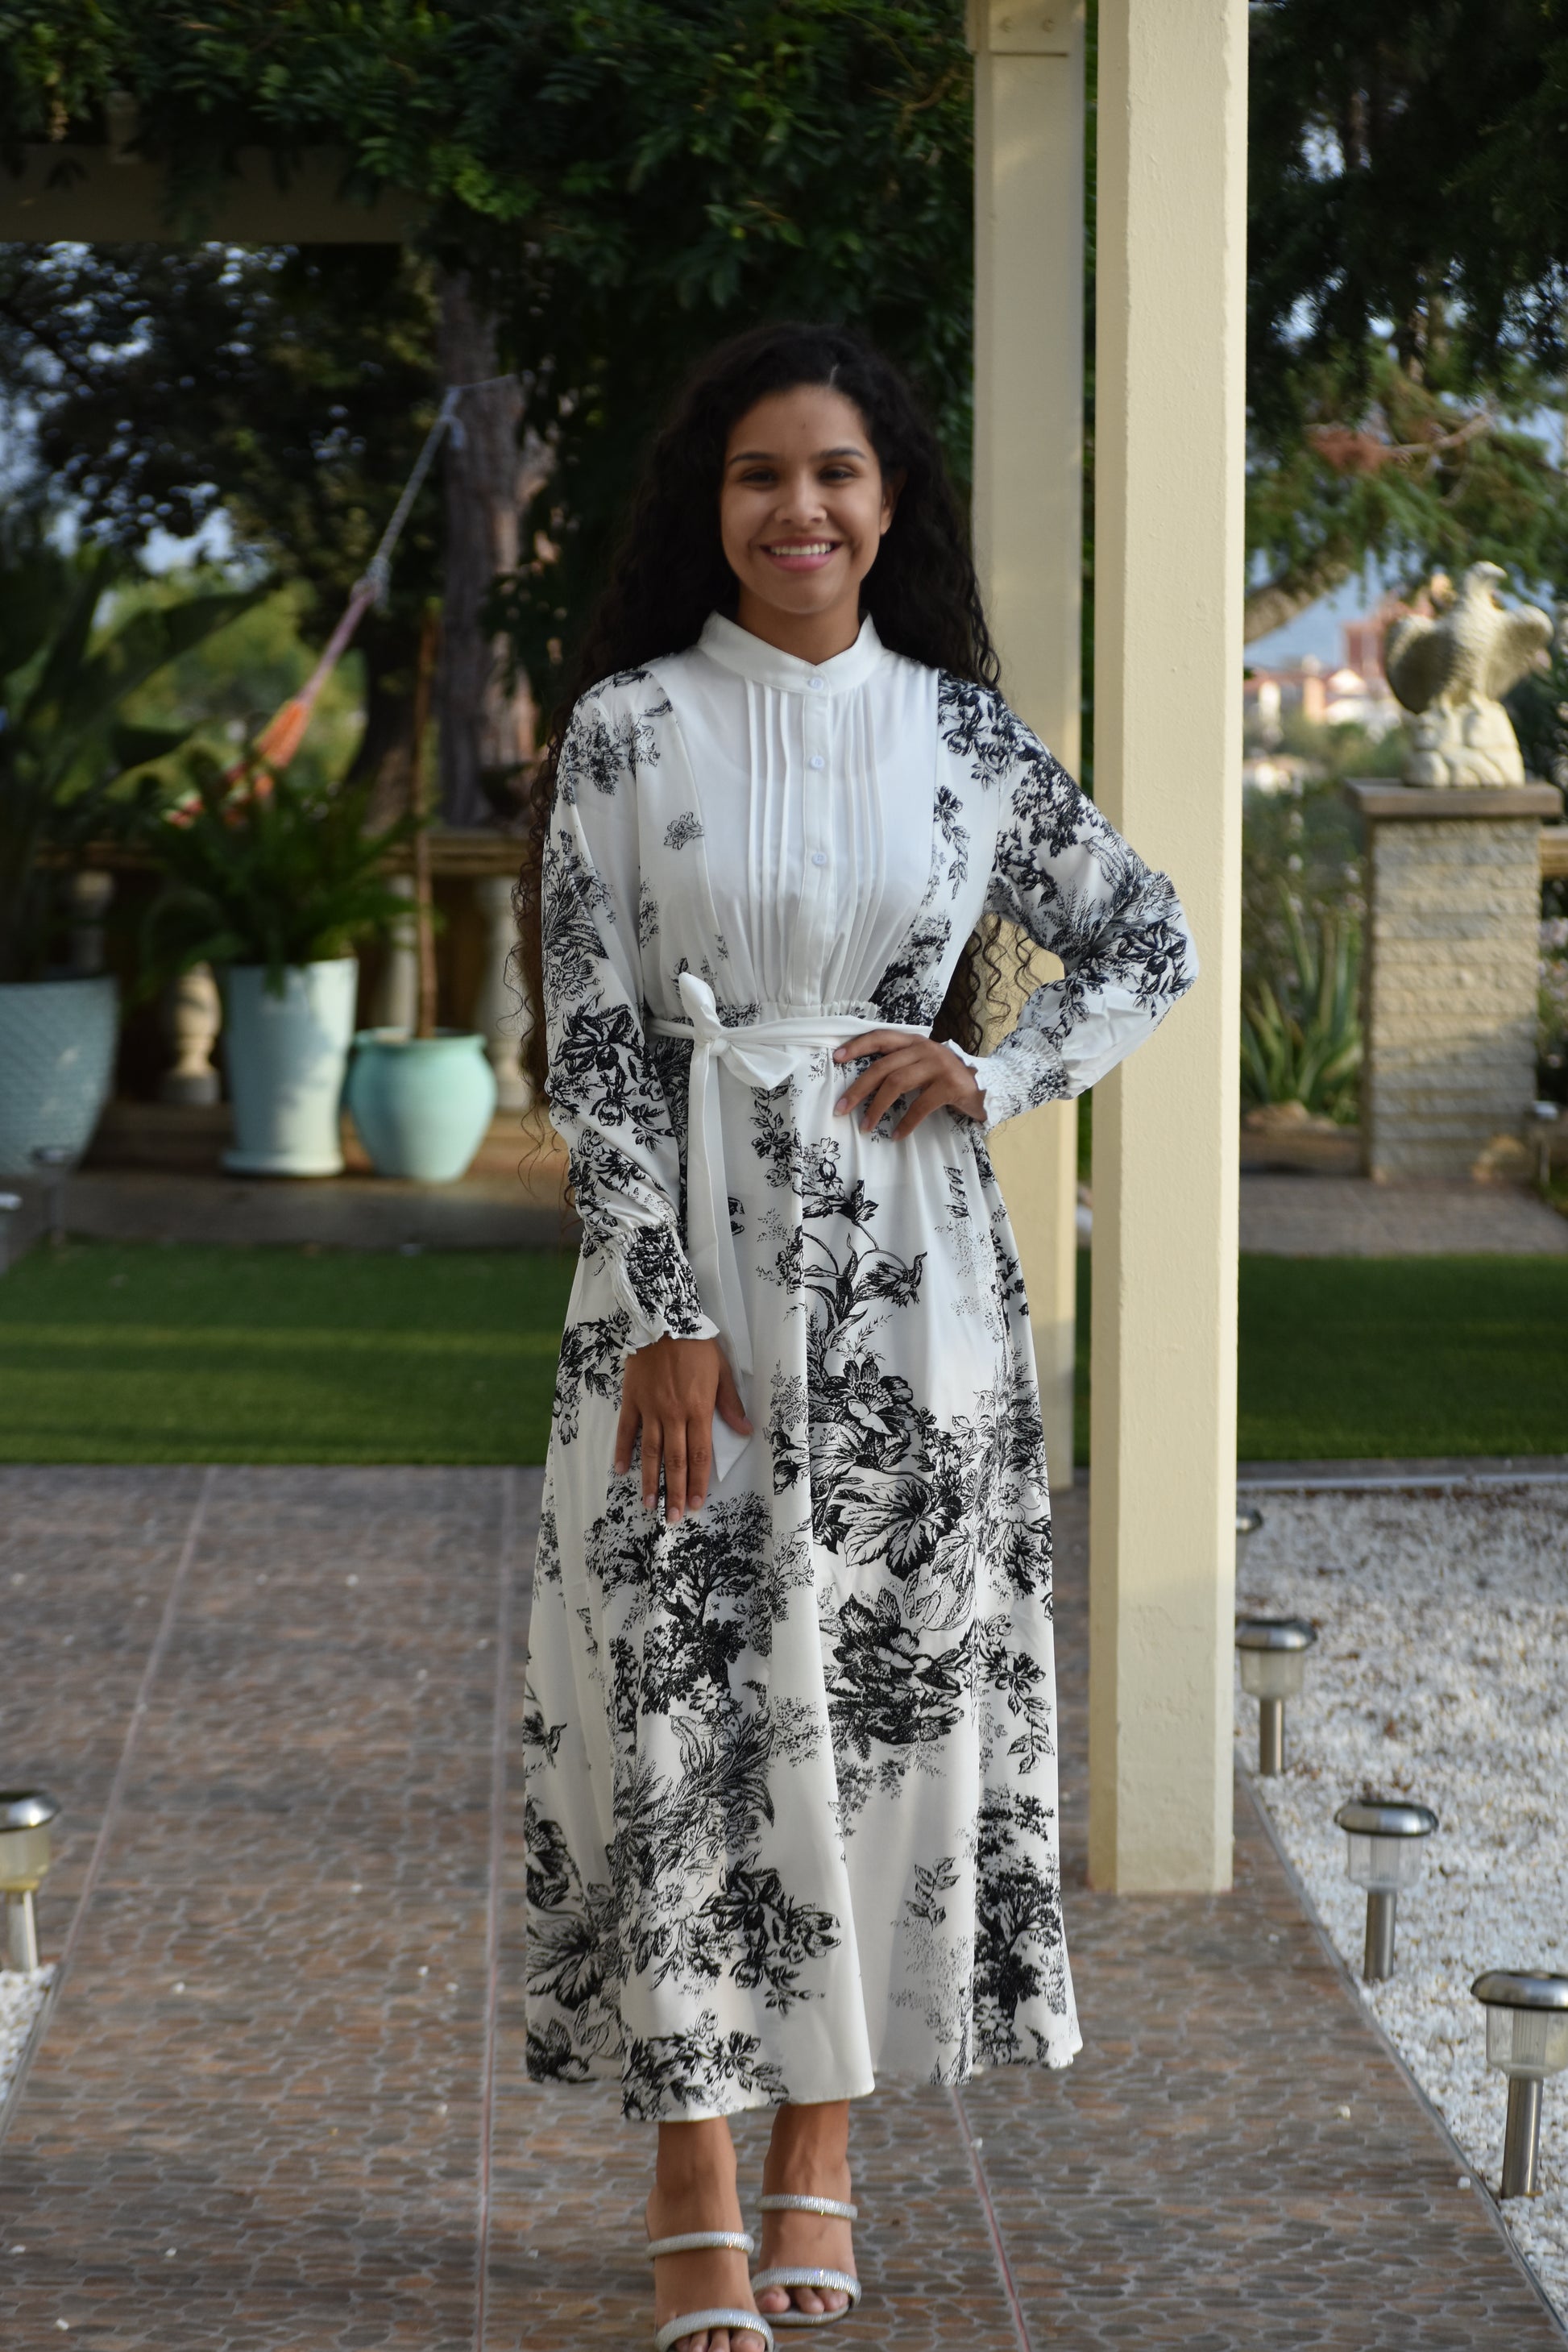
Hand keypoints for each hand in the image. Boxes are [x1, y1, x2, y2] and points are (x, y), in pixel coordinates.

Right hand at [615, 1335, 751, 1524]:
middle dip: (674, 1492)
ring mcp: (650, 1409)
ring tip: (649, 1505)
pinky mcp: (632, 1400)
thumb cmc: (696, 1345)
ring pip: (650, 1452)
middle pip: (674, 1461)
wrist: (664, 1319)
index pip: (699, 1455)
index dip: (697, 1482)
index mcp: (698, 1410)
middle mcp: (673, 1415)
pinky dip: (623, 1451)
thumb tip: (747, 1432)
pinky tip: (621, 1471)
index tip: (695, 1504)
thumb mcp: (722, 1371)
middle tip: (672, 1518)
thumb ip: (731, 1404)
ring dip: (650, 1481)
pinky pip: (626, 1431)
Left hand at [831, 1030, 985, 1137]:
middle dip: (858, 1089)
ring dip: (877, 1108)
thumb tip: (863, 1084)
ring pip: (897, 1084)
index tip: (836, 1059)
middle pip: (882, 1067)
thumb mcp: (922, 1065)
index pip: (880, 1037)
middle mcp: (924, 1048)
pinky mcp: (950, 1085)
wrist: (986, 1086)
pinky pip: (920, 1106)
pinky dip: (906, 1123)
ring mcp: (938, 1065)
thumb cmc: (946, 1078)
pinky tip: (897, 1135)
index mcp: (913, 1042)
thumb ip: (900, 1065)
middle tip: (841, 1108)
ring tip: (866, 1127)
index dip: (857, 1046)